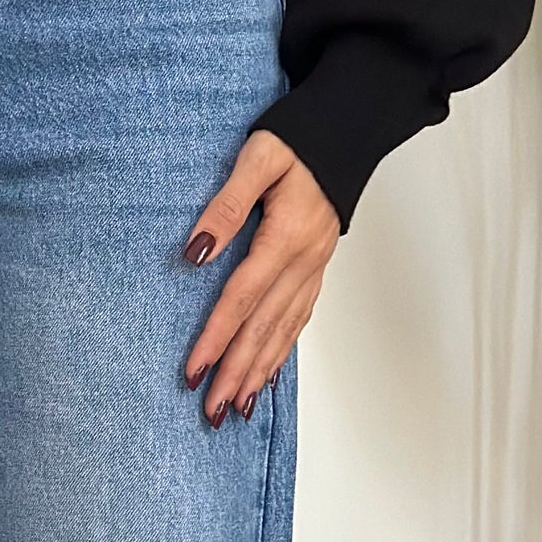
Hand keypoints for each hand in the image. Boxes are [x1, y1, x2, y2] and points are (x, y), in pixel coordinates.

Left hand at [182, 128, 338, 424]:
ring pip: (284, 331)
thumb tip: (196, 252)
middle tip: (211, 411)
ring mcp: (314, 269)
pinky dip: (281, 352)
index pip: (242, 299)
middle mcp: (305, 262)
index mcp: (286, 238)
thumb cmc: (299, 139)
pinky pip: (298, 319)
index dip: (216, 338)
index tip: (193, 371)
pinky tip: (266, 374)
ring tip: (236, 407)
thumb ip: (226, 205)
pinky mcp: (316, 269)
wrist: (348, 130)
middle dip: (235, 372)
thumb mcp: (257, 158)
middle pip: (264, 328)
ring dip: (258, 372)